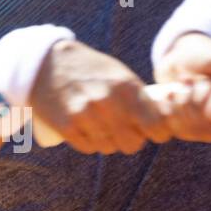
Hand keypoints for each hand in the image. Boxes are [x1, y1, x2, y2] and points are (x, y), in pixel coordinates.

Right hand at [29, 39, 172, 153]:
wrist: (47, 62)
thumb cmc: (90, 69)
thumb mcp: (120, 75)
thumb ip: (139, 97)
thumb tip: (163, 122)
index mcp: (127, 87)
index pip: (156, 125)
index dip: (157, 132)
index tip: (153, 132)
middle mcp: (109, 102)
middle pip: (132, 143)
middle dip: (130, 139)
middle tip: (123, 130)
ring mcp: (86, 115)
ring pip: (109, 147)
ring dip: (108, 141)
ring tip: (100, 125)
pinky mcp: (67, 126)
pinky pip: (89, 148)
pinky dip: (89, 142)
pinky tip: (85, 129)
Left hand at [149, 32, 210, 142]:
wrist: (180, 58)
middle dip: (202, 96)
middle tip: (202, 79)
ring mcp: (208, 130)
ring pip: (191, 127)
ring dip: (184, 97)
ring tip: (188, 82)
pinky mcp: (185, 131)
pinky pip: (173, 126)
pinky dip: (169, 104)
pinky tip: (174, 92)